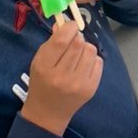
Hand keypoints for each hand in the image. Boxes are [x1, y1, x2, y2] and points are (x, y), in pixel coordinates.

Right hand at [21, 21, 102, 135]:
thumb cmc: (42, 83)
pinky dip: (92, 59)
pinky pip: (99, 62)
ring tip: (78, 55)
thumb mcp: (39, 61)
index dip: (68, 28)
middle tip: (73, 41)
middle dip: (77, 37)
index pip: (61, 41)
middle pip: (78, 43)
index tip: (70, 26)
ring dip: (85, 48)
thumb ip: (52, 42)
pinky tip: (83, 65)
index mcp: (45, 67)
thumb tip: (64, 24)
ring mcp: (78, 84)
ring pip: (91, 50)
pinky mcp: (91, 89)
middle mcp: (62, 76)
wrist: (48, 113)